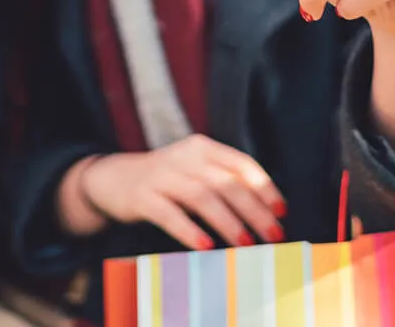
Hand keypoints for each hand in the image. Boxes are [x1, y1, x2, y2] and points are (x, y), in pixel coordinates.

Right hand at [75, 135, 285, 249]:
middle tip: (273, 235)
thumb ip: (224, 183)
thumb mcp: (195, 172)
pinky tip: (206, 246)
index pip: (242, 164)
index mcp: (203, 147)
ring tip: (245, 243)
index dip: (264, 188)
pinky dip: (189, 230)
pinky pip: (169, 214)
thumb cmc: (166, 181)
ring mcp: (162, 175)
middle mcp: (184, 156)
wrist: (112, 179)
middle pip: (227, 182)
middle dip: (254, 210)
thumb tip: (266, 214)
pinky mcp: (142, 197)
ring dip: (228, 221)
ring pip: (202, 196)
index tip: (282, 212)